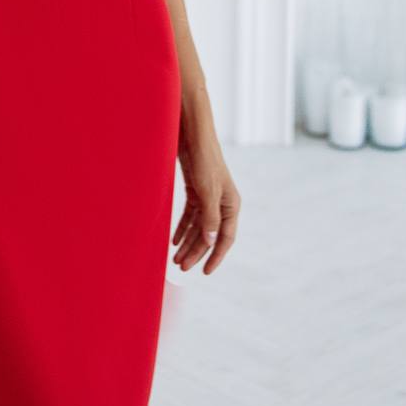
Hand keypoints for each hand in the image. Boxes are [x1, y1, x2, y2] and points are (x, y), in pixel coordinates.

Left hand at [172, 115, 240, 274]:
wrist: (192, 133)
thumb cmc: (203, 159)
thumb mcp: (207, 191)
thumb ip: (209, 218)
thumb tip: (211, 242)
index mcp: (231, 204)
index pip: (225, 238)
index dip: (216, 256)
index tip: (205, 272)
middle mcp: (221, 202)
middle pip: (209, 234)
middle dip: (196, 251)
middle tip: (181, 267)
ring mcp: (208, 196)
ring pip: (198, 226)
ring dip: (187, 242)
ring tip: (175, 257)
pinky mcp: (195, 189)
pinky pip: (190, 214)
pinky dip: (182, 227)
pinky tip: (174, 239)